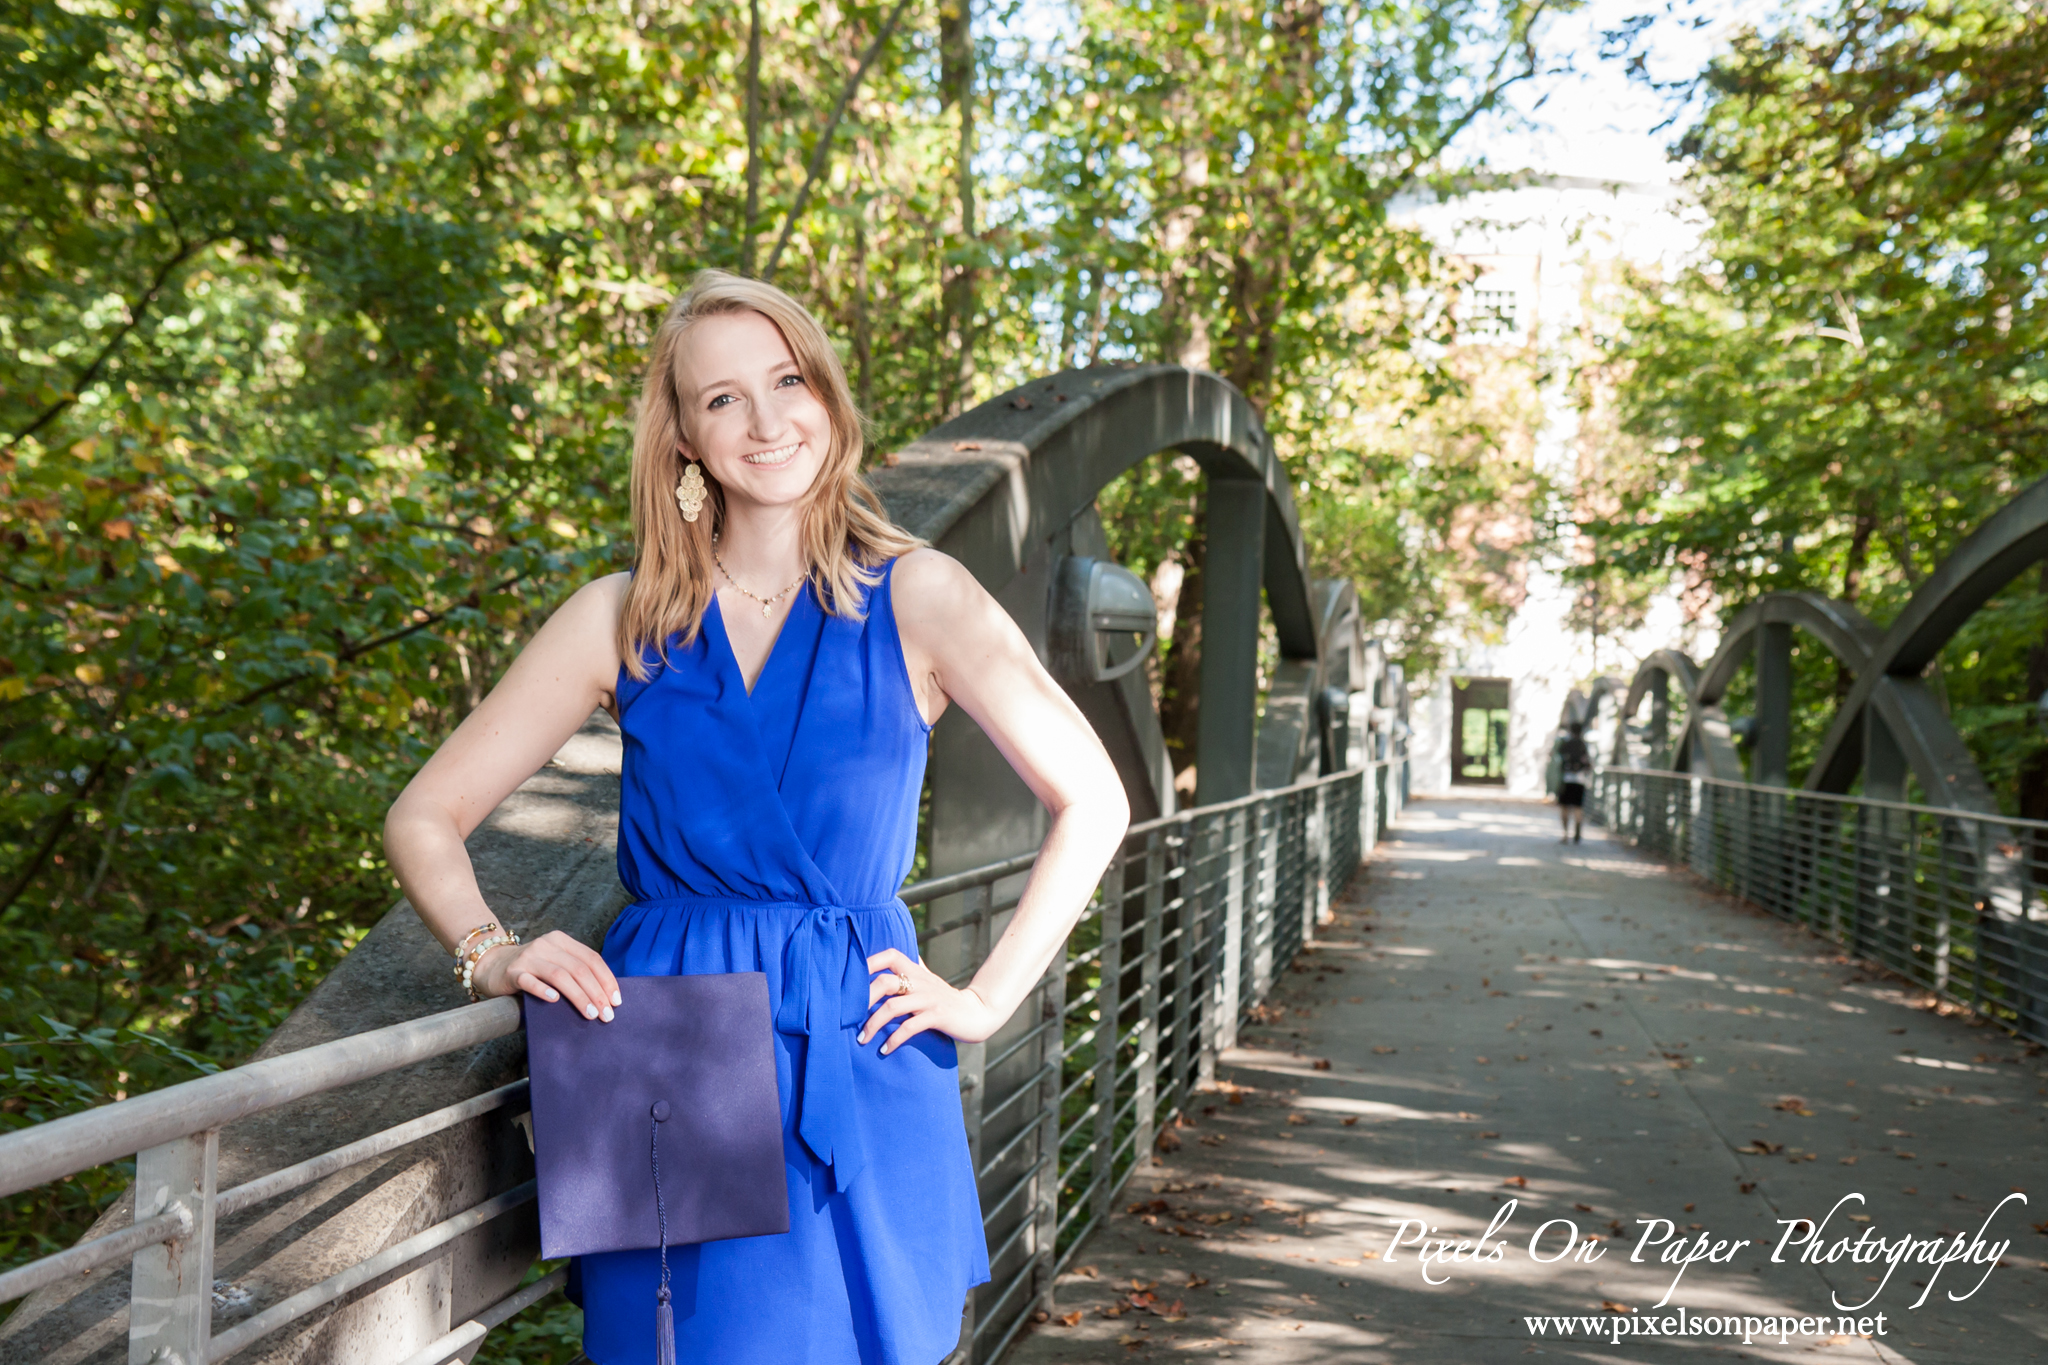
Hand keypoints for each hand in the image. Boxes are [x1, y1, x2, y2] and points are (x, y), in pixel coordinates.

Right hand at [474, 929, 620, 1021]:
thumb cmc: (531, 969)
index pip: (591, 958)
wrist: (491, 965)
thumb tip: (606, 996)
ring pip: (560, 976)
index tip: (616, 1000)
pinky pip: (530, 981)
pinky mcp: (513, 972)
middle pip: (579, 969)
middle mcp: (546, 945)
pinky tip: (555, 1001)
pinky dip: (544, 990)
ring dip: (579, 996)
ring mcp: (528, 957)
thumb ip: (576, 971)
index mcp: (561, 941)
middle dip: (597, 993)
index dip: (607, 979)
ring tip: (590, 1014)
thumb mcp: (555, 962)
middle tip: (606, 1014)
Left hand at [858, 948, 1003, 1054]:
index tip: (850, 979)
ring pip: (893, 1007)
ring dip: (873, 1024)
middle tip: (847, 1017)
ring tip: (861, 1039)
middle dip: (863, 999)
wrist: (977, 1013)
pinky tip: (885, 1049)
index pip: (891, 955)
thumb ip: (913, 968)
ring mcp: (929, 999)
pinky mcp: (937, 1016)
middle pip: (885, 982)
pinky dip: (894, 1040)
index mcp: (917, 971)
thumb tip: (894, 957)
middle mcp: (921, 982)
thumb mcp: (929, 980)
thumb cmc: (947, 998)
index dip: (870, 962)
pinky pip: (909, 1028)